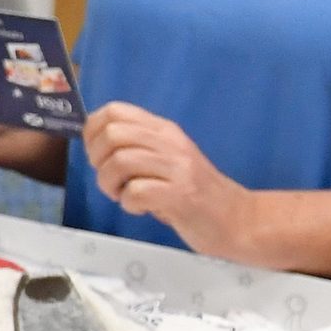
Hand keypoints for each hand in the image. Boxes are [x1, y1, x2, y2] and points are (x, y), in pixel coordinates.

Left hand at [86, 102, 253, 256]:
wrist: (238, 219)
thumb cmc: (193, 193)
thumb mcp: (165, 160)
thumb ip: (136, 147)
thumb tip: (93, 142)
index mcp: (164, 130)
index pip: (115, 111)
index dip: (93, 131)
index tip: (97, 154)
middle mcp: (171, 143)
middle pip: (112, 134)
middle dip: (97, 160)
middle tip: (111, 180)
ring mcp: (178, 168)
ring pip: (119, 161)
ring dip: (110, 184)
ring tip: (124, 196)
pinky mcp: (181, 195)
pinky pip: (135, 192)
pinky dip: (129, 204)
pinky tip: (142, 209)